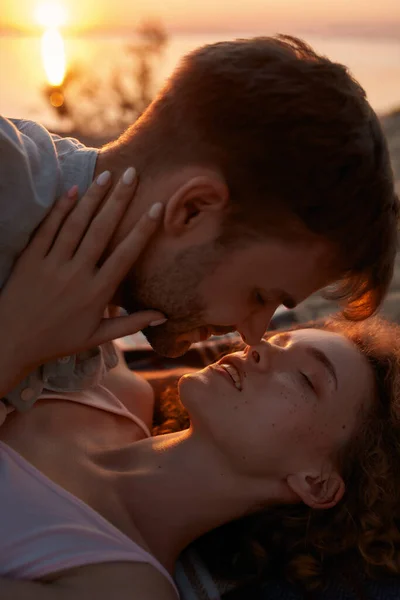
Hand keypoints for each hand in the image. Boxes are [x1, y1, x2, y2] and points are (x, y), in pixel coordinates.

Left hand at [0, 167, 165, 375]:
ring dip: (92, 198)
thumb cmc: (58, 341)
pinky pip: (47, 229)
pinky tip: (72, 190)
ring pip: (75, 224)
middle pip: (101, 231)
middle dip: (119, 200)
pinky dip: (60, 209)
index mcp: (96, 293)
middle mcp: (76, 275)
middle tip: (132, 174)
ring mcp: (52, 265)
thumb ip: (130, 324)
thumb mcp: (97, 337)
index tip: (156, 207)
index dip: (142, 229)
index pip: (125, 255)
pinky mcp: (31, 260)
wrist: (12, 342)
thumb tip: (163, 316)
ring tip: (107, 176)